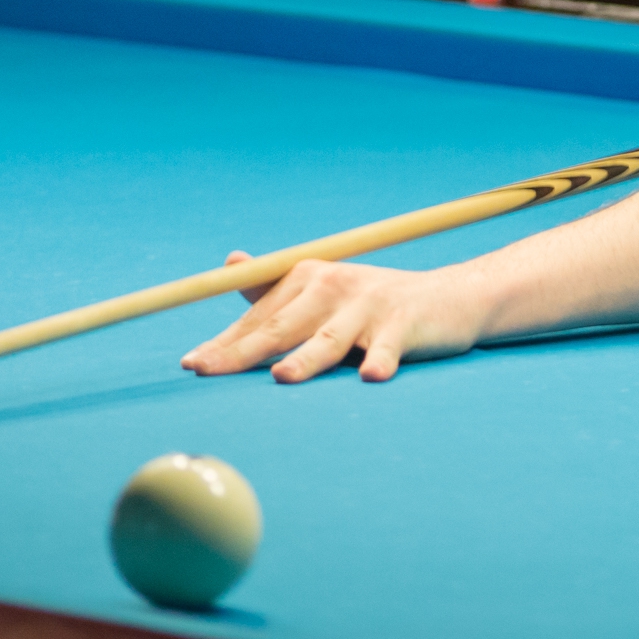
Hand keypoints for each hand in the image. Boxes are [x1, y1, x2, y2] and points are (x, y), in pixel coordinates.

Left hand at [179, 251, 481, 382]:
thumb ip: (274, 287)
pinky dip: (382, 361)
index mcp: (307, 279)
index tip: (191, 364)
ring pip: (329, 339)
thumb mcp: (322, 293)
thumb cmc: (372, 305)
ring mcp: (369, 305)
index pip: (258, 318)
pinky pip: (389, 347)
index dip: (224, 343)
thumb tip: (230, 262)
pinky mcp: (405, 324)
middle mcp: (333, 287)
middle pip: (282, 327)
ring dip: (306, 358)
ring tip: (282, 376)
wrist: (447, 299)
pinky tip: (372, 376)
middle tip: (207, 371)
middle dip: (242, 352)